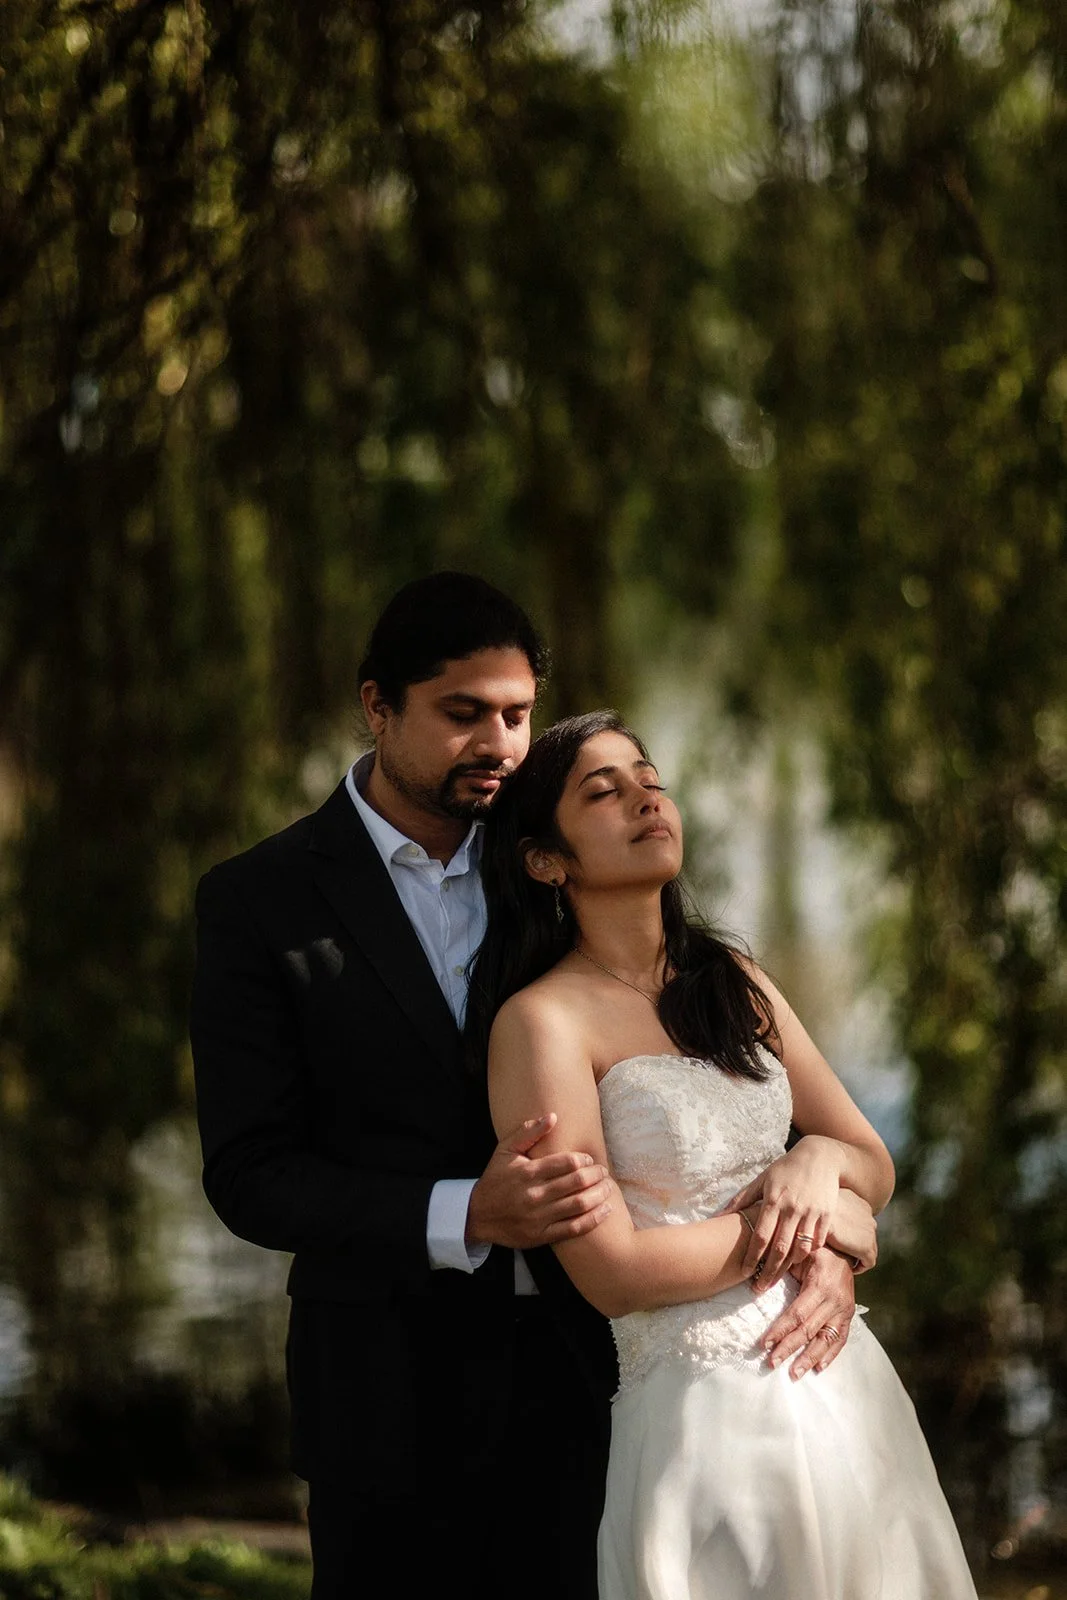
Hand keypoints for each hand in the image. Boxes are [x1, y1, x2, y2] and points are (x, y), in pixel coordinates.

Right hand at [466, 1113, 612, 1249]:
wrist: (477, 1215)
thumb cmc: (495, 1179)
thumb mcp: (505, 1150)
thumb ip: (528, 1132)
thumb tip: (553, 1117)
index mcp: (527, 1172)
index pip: (566, 1162)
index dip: (583, 1159)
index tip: (589, 1159)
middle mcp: (534, 1195)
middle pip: (576, 1183)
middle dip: (596, 1175)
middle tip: (603, 1171)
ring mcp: (538, 1218)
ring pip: (579, 1205)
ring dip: (599, 1195)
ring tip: (608, 1187)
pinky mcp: (541, 1236)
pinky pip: (574, 1228)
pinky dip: (594, 1219)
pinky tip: (606, 1210)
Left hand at [724, 1136, 842, 1288]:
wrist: (820, 1157)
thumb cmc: (786, 1169)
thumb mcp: (762, 1179)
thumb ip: (741, 1199)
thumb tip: (718, 1215)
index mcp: (773, 1200)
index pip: (760, 1236)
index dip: (752, 1257)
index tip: (745, 1273)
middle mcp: (792, 1209)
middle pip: (779, 1248)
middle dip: (768, 1271)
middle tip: (759, 1288)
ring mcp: (811, 1213)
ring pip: (799, 1250)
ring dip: (787, 1269)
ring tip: (775, 1280)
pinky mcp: (827, 1216)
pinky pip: (816, 1243)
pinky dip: (807, 1256)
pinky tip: (798, 1266)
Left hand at [761, 1247, 856, 1379]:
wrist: (844, 1250)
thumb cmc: (814, 1251)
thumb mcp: (799, 1254)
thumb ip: (782, 1269)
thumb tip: (758, 1286)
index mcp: (820, 1284)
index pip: (797, 1313)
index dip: (780, 1329)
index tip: (764, 1343)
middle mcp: (834, 1300)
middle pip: (809, 1329)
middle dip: (789, 1348)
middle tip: (772, 1363)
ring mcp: (844, 1310)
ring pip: (826, 1339)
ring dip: (809, 1358)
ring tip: (795, 1373)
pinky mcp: (849, 1316)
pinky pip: (841, 1339)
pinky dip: (830, 1355)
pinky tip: (818, 1367)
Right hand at [826, 1188, 876, 1272]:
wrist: (818, 1218)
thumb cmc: (817, 1209)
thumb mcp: (826, 1204)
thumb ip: (831, 1207)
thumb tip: (822, 1209)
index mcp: (862, 1206)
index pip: (862, 1222)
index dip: (854, 1231)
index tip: (843, 1237)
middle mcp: (869, 1220)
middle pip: (867, 1235)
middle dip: (858, 1243)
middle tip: (845, 1251)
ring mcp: (870, 1235)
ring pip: (870, 1249)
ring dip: (859, 1255)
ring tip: (847, 1261)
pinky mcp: (866, 1249)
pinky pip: (868, 1262)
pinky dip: (860, 1267)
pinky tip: (851, 1269)